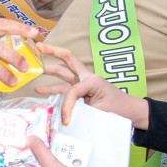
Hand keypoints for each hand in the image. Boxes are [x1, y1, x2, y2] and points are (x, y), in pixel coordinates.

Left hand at [6, 136, 85, 166]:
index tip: (6, 147)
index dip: (6, 159)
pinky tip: (47, 152)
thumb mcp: (51, 165)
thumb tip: (30, 139)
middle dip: (19, 154)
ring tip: (32, 143)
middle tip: (19, 142)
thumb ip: (39, 150)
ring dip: (31, 156)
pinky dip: (42, 159)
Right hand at [34, 42, 149, 128]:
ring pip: (63, 74)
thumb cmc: (120, 110)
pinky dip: (52, 88)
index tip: (67, 119)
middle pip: (67, 60)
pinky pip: (64, 89)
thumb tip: (64, 119)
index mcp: (92, 80)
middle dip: (53, 52)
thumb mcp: (101, 112)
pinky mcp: (81, 93)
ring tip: (34, 68)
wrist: (131, 113)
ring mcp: (83, 84)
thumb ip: (81, 113)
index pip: (72, 90)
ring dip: (49, 70)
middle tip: (39, 47)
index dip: (67, 105)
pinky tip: (40, 90)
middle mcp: (86, 78)